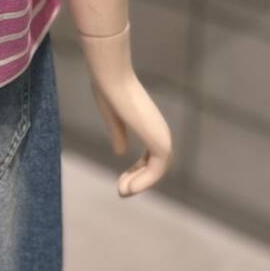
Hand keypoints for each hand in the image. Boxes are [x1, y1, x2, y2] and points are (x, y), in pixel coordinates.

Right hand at [78, 22, 172, 196]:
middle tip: (120, 191)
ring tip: (121, 191)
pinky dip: (143, 182)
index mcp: (148, 123)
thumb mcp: (112, 116)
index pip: (150, 154)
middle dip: (138, 179)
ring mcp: (161, 135)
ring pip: (157, 170)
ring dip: (140, 183)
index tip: (120, 181)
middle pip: (155, 165)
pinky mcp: (159, 141)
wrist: (111, 78)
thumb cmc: (108, 90)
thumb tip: (121, 152)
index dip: (137, 170)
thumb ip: (118, 132)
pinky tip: (128, 188)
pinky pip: (156, 170)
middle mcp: (158, 130)